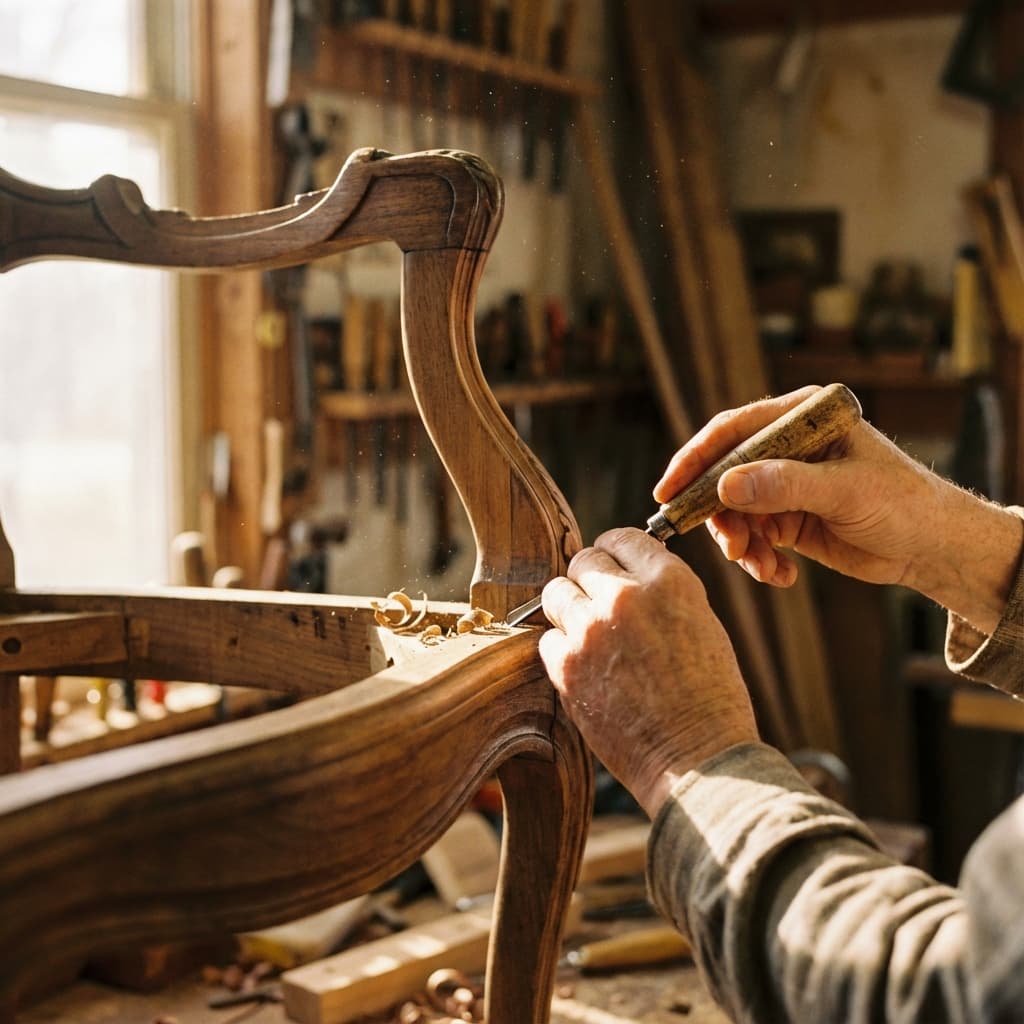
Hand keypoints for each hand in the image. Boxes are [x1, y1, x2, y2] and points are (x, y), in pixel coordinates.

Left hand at [539, 528, 757, 817]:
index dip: (617, 554)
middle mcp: (626, 596)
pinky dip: (562, 651)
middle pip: (583, 561)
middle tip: (601, 605)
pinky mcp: (567, 667)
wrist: (698, 759)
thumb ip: (661, 591)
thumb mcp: (701, 623)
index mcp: (670, 581)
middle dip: (590, 579)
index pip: (623, 538)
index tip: (614, 567)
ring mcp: (591, 630)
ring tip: (590, 635)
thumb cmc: (710, 698)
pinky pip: (547, 639)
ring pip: (556, 593)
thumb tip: (626, 574)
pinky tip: (586, 668)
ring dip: (570, 609)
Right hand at [654, 386, 1021, 633]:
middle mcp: (786, 447)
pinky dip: (759, 560)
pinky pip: (752, 537)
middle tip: (730, 547)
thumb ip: (784, 485)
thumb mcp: (844, 491)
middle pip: (724, 475)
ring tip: (762, 566)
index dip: (695, 459)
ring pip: (733, 512)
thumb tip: (724, 484)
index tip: (668, 492)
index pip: (732, 431)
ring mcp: (784, 484)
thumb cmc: (903, 504)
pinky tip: (781, 575)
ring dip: (741, 544)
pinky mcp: (786, 518)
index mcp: (800, 419)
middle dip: (720, 516)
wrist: (933, 548)